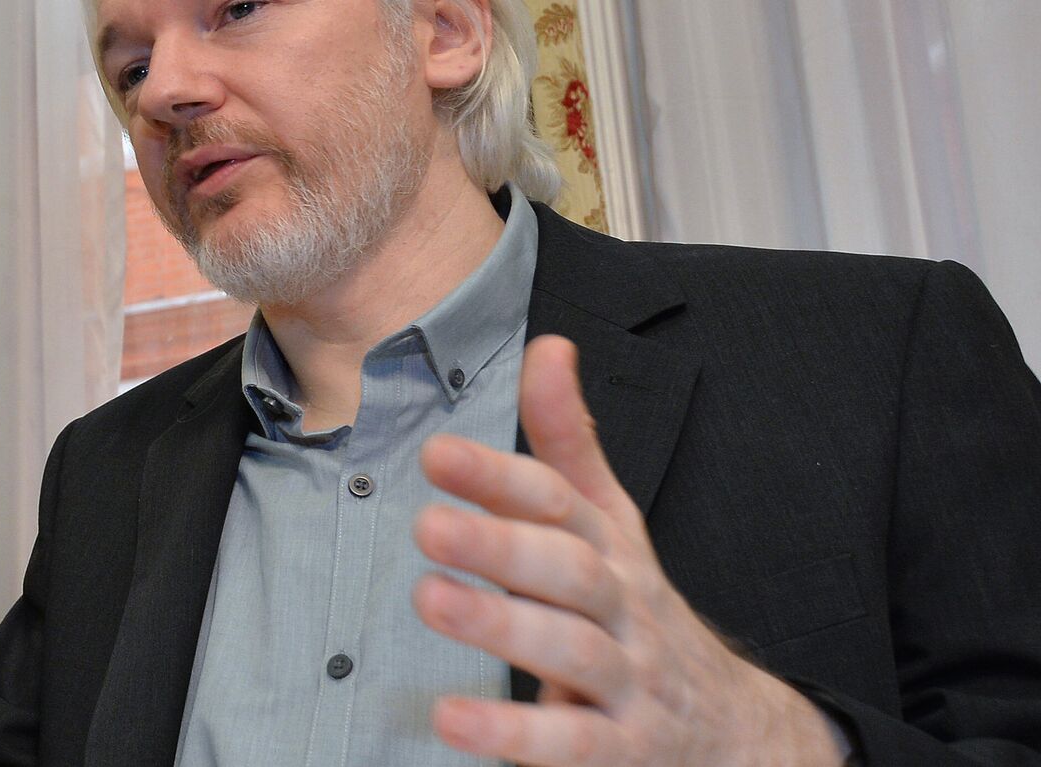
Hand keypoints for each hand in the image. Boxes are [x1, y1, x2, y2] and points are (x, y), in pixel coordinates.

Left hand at [412, 335, 841, 765]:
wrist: (737, 732)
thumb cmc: (642, 617)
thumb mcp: (613, 527)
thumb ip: (569, 447)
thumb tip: (548, 347)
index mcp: (614, 552)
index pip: (561, 504)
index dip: (501, 476)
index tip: (437, 453)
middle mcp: (625, 609)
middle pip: (568, 569)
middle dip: (501, 544)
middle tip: (427, 524)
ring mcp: (629, 681)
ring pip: (570, 648)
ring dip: (500, 625)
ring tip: (429, 599)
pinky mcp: (623, 750)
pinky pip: (571, 742)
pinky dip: (513, 733)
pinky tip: (452, 719)